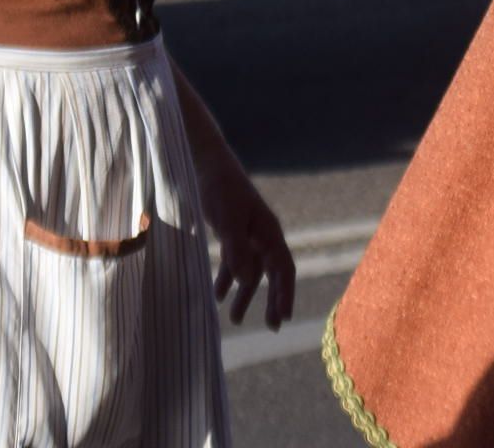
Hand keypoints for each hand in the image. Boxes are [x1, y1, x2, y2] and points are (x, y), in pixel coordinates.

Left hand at [197, 148, 296, 329]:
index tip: (283, 318)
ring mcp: (249, 235)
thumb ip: (237, 250)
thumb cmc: (220, 190)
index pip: (283, 269)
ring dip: (246, 295)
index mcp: (269, 232)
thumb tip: (248, 282)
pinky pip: (235, 263)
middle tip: (273, 327)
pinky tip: (218, 295)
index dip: (285, 294)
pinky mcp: (233, 234)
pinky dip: (228, 279)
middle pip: (273, 274)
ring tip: (234, 320)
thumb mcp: (228, 220)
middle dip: (273, 300)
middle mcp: (263, 236)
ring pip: (252, 272)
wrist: (208, 165)